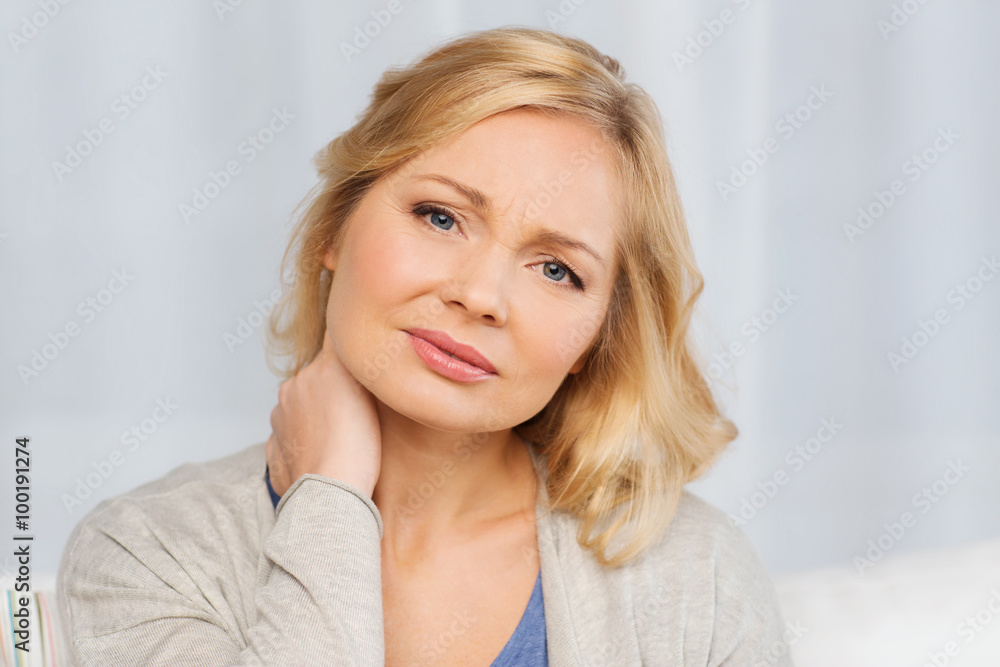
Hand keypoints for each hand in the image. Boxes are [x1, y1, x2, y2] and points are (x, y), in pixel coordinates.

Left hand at [266, 328, 381, 498]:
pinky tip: (323, 456)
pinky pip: (291, 439)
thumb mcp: (366, 391)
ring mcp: (278, 421)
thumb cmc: (356, 446)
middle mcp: (291, 389)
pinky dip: (304, 444)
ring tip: (340, 440)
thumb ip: (352, 363)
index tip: (356, 361)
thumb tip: (344, 342)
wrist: (329, 494)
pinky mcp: (274, 451)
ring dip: (316, 418)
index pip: (331, 345)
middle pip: (315, 379)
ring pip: (300, 409)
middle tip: (356, 412)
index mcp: (315, 371)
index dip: (344, 353)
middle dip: (332, 390)